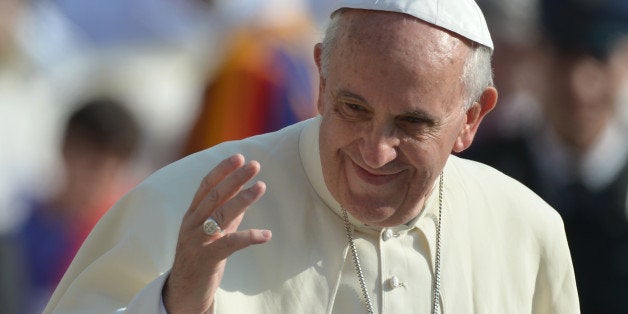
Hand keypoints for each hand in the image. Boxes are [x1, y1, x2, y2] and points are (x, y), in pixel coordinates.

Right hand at [163, 154, 270, 312]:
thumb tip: (244, 192)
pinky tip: (266, 235)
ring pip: (221, 215)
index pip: (206, 185)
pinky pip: (230, 244)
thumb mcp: (212, 231)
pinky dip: (249, 237)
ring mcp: (197, 240)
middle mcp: (192, 224)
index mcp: (192, 214)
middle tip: (255, 165)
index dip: (222, 170)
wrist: (183, 292)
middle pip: (215, 195)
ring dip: (243, 199)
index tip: (239, 157)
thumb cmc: (200, 257)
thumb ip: (225, 213)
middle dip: (235, 178)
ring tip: (261, 187)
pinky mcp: (206, 258)